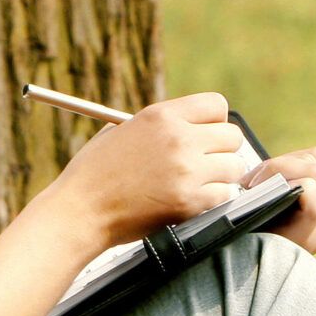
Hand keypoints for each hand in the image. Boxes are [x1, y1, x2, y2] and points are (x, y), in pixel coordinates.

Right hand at [58, 91, 249, 244]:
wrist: (81, 211)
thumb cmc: (94, 174)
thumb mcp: (121, 131)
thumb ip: (158, 126)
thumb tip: (188, 126)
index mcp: (161, 116)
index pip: (217, 104)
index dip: (215, 122)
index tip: (207, 136)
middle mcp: (178, 138)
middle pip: (233, 136)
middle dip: (222, 150)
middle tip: (206, 163)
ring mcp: (187, 170)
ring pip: (235, 167)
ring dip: (222, 177)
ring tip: (201, 184)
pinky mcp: (190, 201)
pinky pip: (225, 195)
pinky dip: (215, 200)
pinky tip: (195, 201)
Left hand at [244, 139, 315, 254]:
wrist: (242, 272)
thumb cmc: (254, 235)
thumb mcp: (280, 199)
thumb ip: (305, 174)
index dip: (288, 157)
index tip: (260, 174)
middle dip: (280, 161)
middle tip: (250, 179)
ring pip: (312, 170)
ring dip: (276, 169)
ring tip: (252, 185)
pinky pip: (309, 186)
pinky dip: (283, 181)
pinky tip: (259, 192)